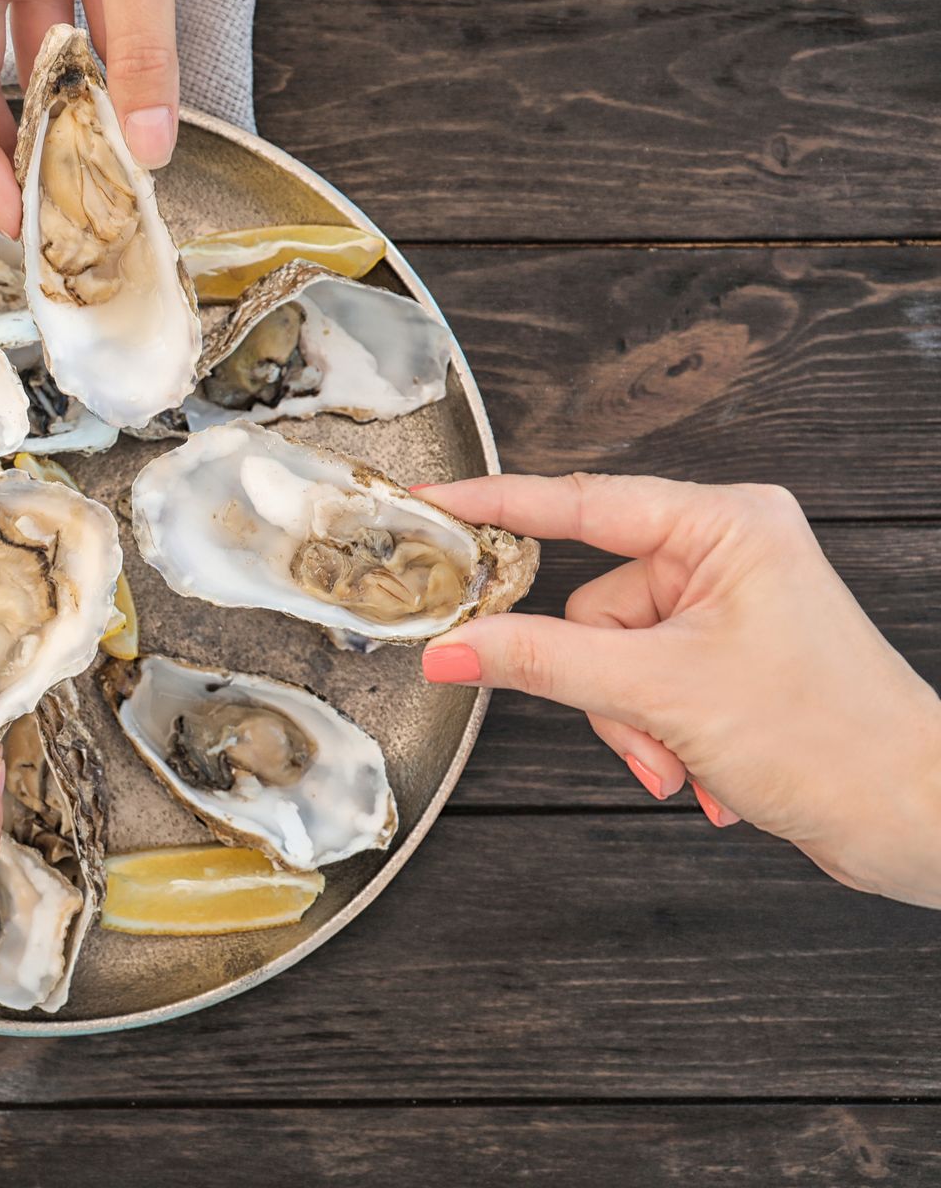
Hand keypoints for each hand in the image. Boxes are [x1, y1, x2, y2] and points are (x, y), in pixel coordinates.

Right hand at [0, 0, 192, 235]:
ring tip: (103, 169)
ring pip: (45, 50)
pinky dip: (114, 63)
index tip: (13, 214)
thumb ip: (141, 41)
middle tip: (51, 207)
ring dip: (76, 108)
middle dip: (20, 144)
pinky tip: (138, 109)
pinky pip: (93, 16)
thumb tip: (149, 142)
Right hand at [416, 473, 940, 907]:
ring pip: (610, 658)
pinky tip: (701, 769)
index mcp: (725, 526)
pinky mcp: (727, 658)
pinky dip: (658, 734)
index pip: (580, 504)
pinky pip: (641, 685)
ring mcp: (727, 609)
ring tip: (684, 760)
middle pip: (592, 605)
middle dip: (608, 686)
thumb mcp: (662, 693)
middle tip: (646, 726)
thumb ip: (541, 663)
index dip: (496, 506)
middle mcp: (727, 554)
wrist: (915, 819)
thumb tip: (453, 646)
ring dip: (635, 724)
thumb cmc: (835, 740)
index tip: (431, 504)